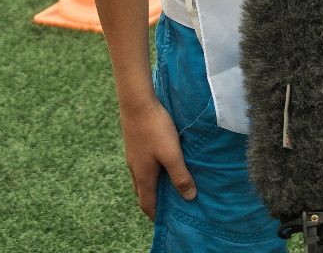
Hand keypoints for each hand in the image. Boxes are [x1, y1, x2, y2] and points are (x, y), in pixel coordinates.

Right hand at [121, 96, 196, 219]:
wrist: (137, 102)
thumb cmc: (155, 128)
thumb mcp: (172, 154)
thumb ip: (180, 176)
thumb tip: (189, 198)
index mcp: (143, 176)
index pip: (146, 204)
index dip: (156, 215)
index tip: (167, 220)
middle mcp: (135, 169)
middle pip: (143, 192)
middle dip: (154, 201)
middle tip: (170, 203)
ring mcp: (133, 155)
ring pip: (142, 177)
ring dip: (153, 184)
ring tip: (170, 182)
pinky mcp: (135, 143)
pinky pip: (142, 164)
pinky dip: (151, 170)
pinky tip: (162, 160)